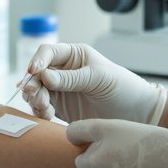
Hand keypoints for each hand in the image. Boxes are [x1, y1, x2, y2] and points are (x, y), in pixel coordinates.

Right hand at [21, 43, 165, 124]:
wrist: (135, 113)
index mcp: (73, 55)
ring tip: (43, 106)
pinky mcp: (60, 108)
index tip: (34, 72)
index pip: (47, 52)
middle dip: (32, 83)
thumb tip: (43, 76)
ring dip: (33, 97)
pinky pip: (41, 107)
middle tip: (35, 95)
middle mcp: (63, 71)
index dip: (37, 61)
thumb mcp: (98, 78)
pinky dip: (38, 110)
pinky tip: (46, 115)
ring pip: (35, 90)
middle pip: (36, 73)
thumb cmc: (121, 87)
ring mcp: (60, 90)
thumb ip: (71, 78)